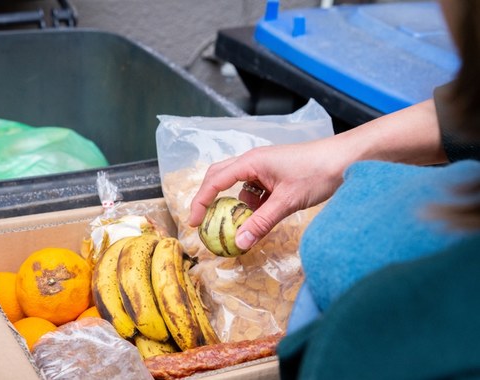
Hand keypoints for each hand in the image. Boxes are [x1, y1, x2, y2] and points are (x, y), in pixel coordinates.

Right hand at [188, 141, 343, 250]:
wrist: (347, 159)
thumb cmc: (317, 172)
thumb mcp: (287, 202)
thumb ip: (261, 223)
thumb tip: (239, 243)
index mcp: (251, 162)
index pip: (215, 181)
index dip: (200, 201)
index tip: (194, 222)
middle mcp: (253, 162)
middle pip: (220, 178)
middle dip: (210, 200)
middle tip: (204, 222)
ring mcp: (265, 168)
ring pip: (240, 187)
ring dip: (239, 206)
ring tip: (243, 225)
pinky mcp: (276, 176)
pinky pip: (257, 191)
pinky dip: (256, 206)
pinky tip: (266, 216)